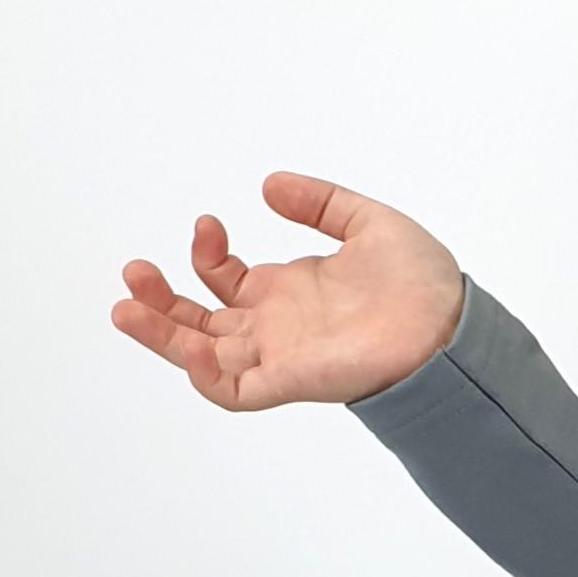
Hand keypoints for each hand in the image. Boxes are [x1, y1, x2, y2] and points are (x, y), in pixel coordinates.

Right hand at [112, 175, 466, 409]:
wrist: (452, 327)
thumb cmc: (422, 285)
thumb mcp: (365, 222)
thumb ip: (319, 202)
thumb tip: (268, 185)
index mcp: (290, 292)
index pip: (225, 280)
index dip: (205, 253)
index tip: (209, 222)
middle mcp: (277, 327)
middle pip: (200, 320)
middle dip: (160, 299)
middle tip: (134, 270)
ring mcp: (280, 355)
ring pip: (202, 355)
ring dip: (161, 334)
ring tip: (125, 306)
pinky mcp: (290, 381)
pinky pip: (234, 392)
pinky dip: (206, 377)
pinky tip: (189, 349)